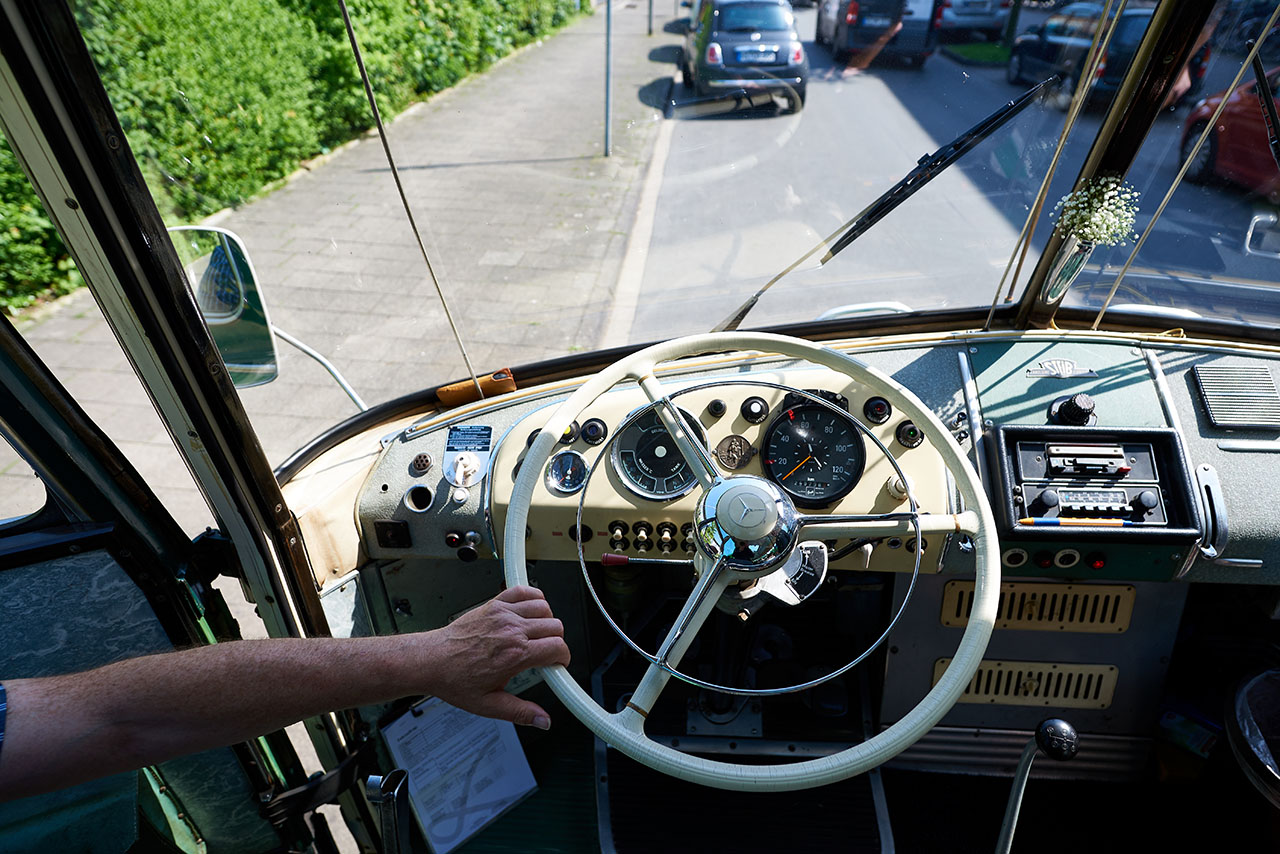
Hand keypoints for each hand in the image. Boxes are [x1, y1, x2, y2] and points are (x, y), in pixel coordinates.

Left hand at [412, 586, 569, 728]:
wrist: (431, 661)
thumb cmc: (455, 679)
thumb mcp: (488, 704)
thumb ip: (520, 712)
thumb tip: (543, 721)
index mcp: (515, 655)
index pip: (557, 647)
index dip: (563, 658)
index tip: (557, 663)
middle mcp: (511, 631)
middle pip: (555, 626)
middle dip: (556, 641)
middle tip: (546, 653)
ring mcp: (502, 614)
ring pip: (543, 607)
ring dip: (546, 620)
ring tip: (537, 634)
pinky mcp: (493, 605)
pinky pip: (522, 591)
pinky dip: (532, 597)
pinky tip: (528, 611)